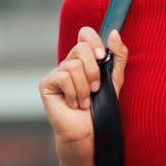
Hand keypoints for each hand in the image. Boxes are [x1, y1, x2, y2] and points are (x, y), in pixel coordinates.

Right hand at [39, 25, 126, 147]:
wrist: (89, 132)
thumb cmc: (101, 107)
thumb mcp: (115, 79)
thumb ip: (118, 56)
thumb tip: (114, 33)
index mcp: (85, 59)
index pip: (85, 34)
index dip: (94, 41)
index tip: (102, 58)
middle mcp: (69, 63)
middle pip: (81, 48)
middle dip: (93, 70)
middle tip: (96, 88)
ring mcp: (56, 73)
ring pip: (74, 65)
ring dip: (85, 88)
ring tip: (85, 101)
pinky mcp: (46, 84)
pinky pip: (63, 78)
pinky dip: (74, 94)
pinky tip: (74, 104)